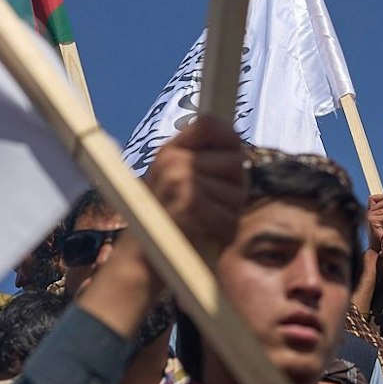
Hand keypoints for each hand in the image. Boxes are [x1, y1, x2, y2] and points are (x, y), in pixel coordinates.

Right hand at [144, 117, 246, 256]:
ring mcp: (180, 180)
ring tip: (204, 221)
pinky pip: (229, 215)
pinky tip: (204, 234)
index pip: (209, 124)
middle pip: (235, 160)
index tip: (234, 155)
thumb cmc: (168, 222)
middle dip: (235, 185)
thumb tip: (241, 148)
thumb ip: (206, 161)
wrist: (141, 259)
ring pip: (237, 190)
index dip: (229, 138)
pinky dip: (223, 230)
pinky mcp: (190, 205)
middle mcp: (173, 161)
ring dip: (228, 211)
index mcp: (170, 152)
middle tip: (214, 204)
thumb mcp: (178, 182)